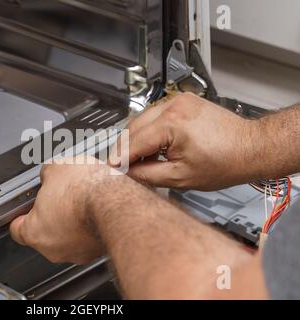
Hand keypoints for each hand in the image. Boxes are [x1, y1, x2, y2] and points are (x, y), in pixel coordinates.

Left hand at [10, 157, 110, 264]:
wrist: (115, 202)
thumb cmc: (84, 190)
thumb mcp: (56, 168)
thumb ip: (47, 176)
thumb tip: (50, 175)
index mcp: (35, 232)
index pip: (17, 230)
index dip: (22, 216)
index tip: (26, 209)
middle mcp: (53, 249)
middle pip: (44, 234)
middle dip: (51, 216)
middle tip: (59, 198)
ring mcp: (77, 253)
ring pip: (68, 238)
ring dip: (72, 223)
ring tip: (81, 202)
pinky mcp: (97, 252)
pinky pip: (88, 240)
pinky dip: (90, 228)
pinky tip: (94, 211)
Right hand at [115, 92, 259, 190]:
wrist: (250, 148)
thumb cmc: (226, 161)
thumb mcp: (181, 178)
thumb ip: (147, 175)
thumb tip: (128, 173)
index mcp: (171, 124)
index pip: (133, 143)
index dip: (120, 159)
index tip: (112, 169)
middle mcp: (173, 106)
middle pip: (132, 128)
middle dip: (125, 149)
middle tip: (123, 166)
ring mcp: (178, 101)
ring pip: (141, 120)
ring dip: (135, 139)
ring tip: (140, 159)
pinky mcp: (182, 101)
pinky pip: (154, 115)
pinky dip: (148, 130)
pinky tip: (152, 145)